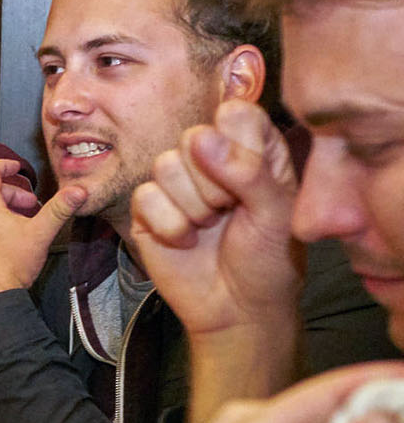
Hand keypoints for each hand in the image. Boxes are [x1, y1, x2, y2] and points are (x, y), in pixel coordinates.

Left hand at [0, 159, 83, 312]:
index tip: (18, 168)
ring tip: (21, 225)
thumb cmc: (10, 267)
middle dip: (11, 193)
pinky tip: (4, 243)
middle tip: (30, 205)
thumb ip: (59, 210)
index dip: (3, 165)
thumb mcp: (40, 235)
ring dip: (0, 211)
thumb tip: (78, 190)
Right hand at [130, 100, 300, 336]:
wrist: (237, 309)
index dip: (239, 145)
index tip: (253, 180)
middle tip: (230, 211)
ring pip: (165, 166)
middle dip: (213, 183)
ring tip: (209, 227)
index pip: (236, 113)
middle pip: (194, 138)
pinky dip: (170, 226)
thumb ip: (247, 171)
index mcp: (253, 149)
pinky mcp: (147, 209)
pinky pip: (146, 197)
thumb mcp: (275, 214)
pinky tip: (186, 240)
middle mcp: (212, 159)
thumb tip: (201, 138)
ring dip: (192, 207)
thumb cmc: (268, 259)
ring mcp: (177, 183)